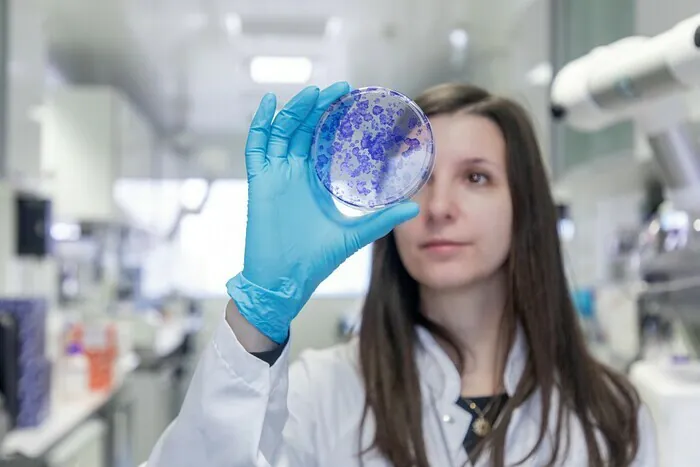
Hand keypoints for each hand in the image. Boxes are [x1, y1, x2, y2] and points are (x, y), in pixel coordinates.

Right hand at [226, 83, 418, 343]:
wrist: (285, 280)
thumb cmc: (316, 260)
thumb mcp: (354, 234)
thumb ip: (382, 220)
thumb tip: (415, 207)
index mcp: (315, 181)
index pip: (325, 141)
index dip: (336, 120)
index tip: (353, 100)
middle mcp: (295, 174)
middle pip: (305, 131)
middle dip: (320, 108)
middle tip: (340, 89)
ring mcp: (276, 176)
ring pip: (283, 133)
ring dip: (296, 112)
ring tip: (313, 93)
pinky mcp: (260, 183)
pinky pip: (257, 148)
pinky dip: (260, 126)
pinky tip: (270, 104)